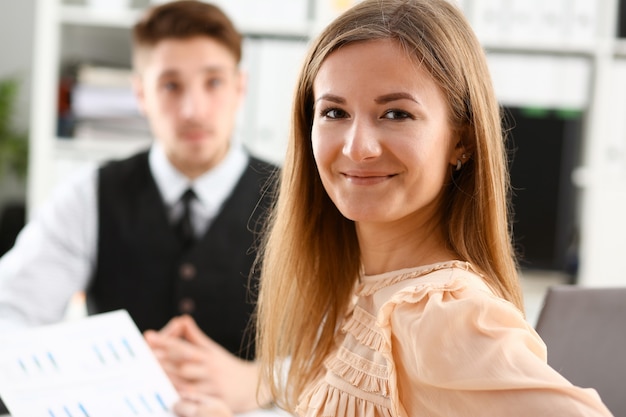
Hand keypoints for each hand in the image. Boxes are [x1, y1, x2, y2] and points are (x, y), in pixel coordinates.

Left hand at [144, 315, 266, 412]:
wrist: (253, 385)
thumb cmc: (227, 367)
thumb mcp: (213, 350)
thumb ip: (195, 337)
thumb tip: (181, 318)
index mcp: (206, 354)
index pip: (182, 345)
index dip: (165, 340)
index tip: (148, 336)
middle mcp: (208, 368)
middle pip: (182, 363)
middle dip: (163, 360)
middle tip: (144, 356)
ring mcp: (212, 384)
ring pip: (187, 382)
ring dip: (169, 378)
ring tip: (150, 375)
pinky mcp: (216, 399)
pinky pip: (197, 400)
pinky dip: (184, 398)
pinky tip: (170, 396)